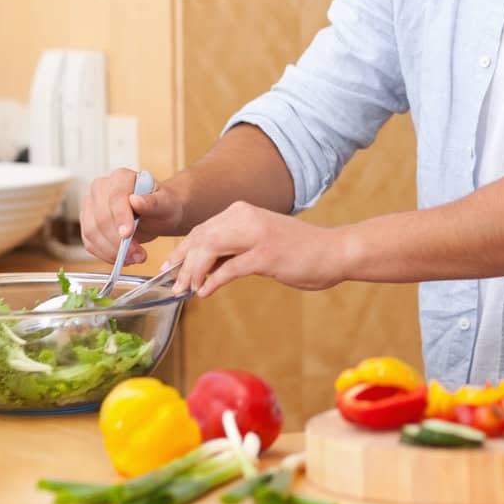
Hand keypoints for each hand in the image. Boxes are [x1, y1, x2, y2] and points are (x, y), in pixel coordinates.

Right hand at [80, 168, 184, 264]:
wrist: (158, 214)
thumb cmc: (163, 205)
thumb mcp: (166, 203)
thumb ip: (152, 202)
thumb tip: (135, 201)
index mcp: (121, 177)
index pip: (116, 197)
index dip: (120, 217)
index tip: (128, 234)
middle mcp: (101, 188)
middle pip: (101, 217)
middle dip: (118, 241)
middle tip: (137, 255)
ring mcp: (91, 206)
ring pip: (92, 232)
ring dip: (111, 251)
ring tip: (133, 258)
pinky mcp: (88, 223)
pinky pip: (90, 242)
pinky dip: (105, 254)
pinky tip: (121, 258)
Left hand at [163, 200, 345, 298]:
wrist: (334, 251)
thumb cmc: (298, 249)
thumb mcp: (260, 240)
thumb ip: (234, 248)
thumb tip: (204, 266)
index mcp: (243, 211)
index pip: (202, 228)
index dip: (182, 249)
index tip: (169, 267)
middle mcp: (247, 217)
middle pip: (201, 237)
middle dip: (182, 262)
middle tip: (173, 284)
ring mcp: (256, 235)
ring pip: (209, 249)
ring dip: (193, 272)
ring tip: (186, 289)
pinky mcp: (266, 255)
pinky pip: (229, 269)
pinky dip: (213, 281)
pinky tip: (206, 292)